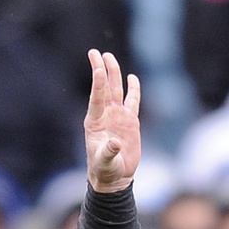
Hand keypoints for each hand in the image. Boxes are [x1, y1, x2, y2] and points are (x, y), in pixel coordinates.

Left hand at [83, 50, 140, 192]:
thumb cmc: (105, 170)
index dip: (97, 84)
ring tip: (108, 56)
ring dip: (113, 73)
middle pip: (104, 87)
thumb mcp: (105, 162)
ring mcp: (117, 116)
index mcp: (95, 122)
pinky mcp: (130, 121)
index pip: (97, 98)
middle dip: (100, 69)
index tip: (96, 68)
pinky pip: (132, 101)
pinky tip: (131, 77)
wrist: (115, 177)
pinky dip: (133, 89)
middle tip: (95, 52)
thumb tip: (115, 143)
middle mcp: (105, 115)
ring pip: (116, 90)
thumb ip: (108, 152)